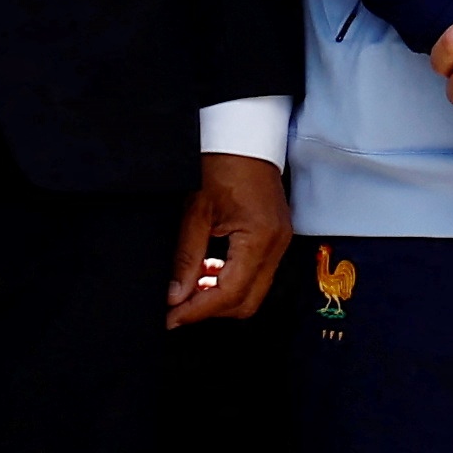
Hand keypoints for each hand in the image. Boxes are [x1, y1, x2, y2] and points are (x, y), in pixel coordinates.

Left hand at [168, 152, 292, 324]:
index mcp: (259, 238)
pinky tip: (206, 271)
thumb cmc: (220, 162)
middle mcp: (276, 245)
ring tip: (188, 288)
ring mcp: (280, 242)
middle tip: (177, 308)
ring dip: (220, 296)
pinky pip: (256, 273)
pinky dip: (230, 280)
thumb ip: (186, 258)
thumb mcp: (196, 211)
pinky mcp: (275, 237)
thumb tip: (175, 296)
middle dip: (210, 310)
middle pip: (246, 302)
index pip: (229, 293)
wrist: (243, 134)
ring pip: (252, 291)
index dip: (198, 310)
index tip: (171, 318)